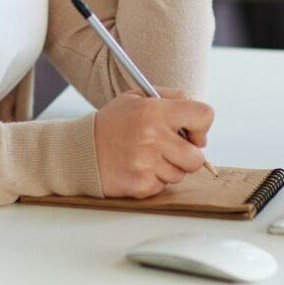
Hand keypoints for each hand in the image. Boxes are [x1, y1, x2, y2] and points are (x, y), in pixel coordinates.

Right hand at [94, 89, 213, 197]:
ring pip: (180, 174)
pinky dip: (154, 180)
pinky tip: (137, 168)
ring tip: (147, 157)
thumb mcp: (137, 98)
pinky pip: (163, 186)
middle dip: (189, 156)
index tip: (192, 133)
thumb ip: (171, 98)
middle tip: (172, 151)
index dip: (202, 126)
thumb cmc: (113, 123)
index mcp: (154, 111)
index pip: (203, 115)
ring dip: (169, 168)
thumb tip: (199, 127)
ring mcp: (146, 163)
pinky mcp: (140, 184)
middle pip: (197, 158)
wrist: (80, 150)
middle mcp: (152, 137)